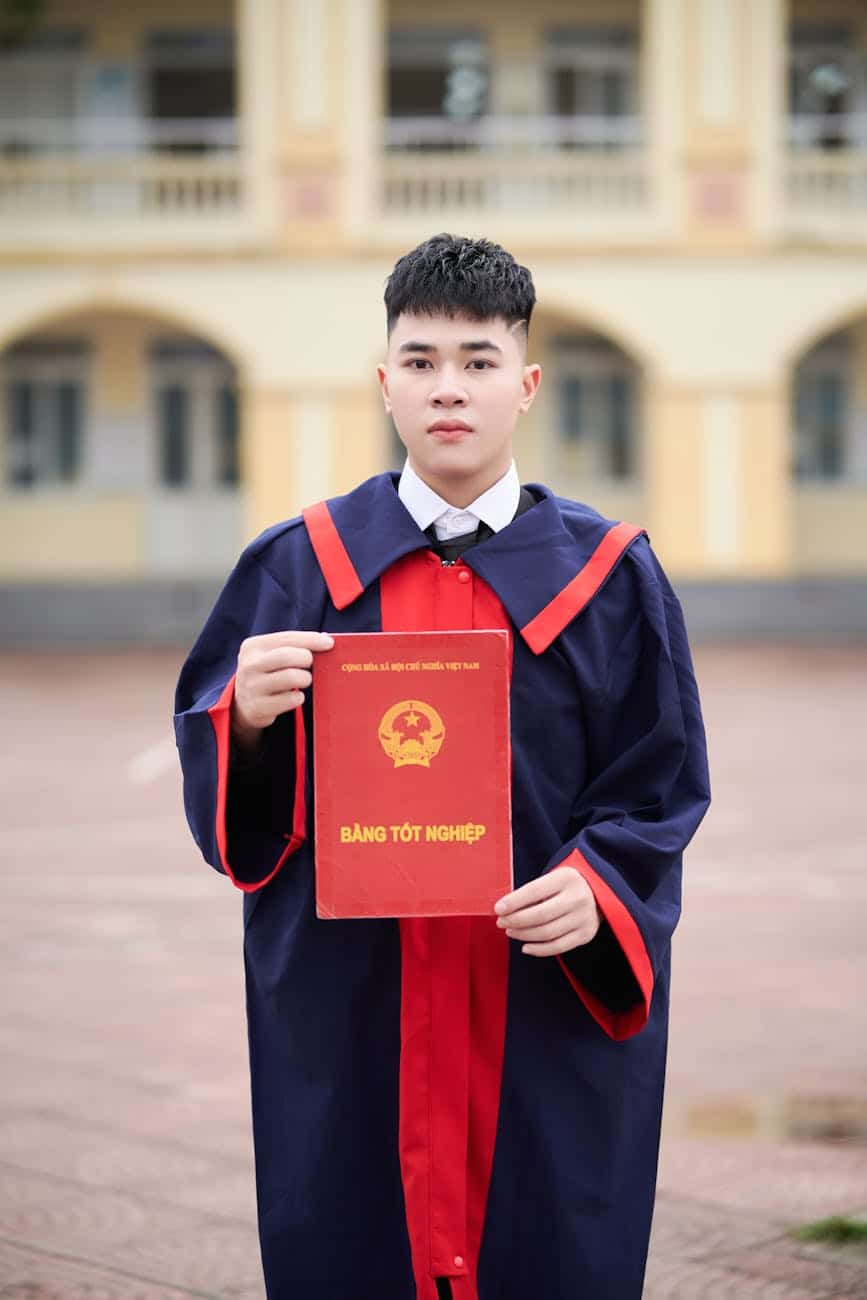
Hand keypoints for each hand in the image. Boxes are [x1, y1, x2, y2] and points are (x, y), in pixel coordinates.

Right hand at [232, 630, 332, 748]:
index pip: (287, 638)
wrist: (244, 703)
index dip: (311, 639)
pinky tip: (295, 696)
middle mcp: (249, 665)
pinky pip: (291, 700)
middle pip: (287, 656)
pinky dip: (299, 698)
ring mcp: (251, 687)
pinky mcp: (258, 708)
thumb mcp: (272, 655)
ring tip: (303, 680)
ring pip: (291, 677)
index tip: (329, 643)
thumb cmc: (267, 672)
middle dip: (306, 659)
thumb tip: (326, 640)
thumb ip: (295, 645)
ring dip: (305, 678)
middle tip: (311, 664)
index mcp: (253, 646)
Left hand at [494, 865, 599, 955]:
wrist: (599, 891)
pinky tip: (525, 946)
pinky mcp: (586, 934)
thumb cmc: (566, 885)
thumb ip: (532, 892)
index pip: (534, 891)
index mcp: (566, 878)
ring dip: (523, 935)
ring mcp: (583, 918)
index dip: (513, 902)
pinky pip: (558, 946)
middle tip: (501, 922)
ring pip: (546, 933)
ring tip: (510, 931)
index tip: (498, 909)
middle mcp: (578, 898)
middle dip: (515, 920)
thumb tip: (505, 909)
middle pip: (539, 915)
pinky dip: (538, 949)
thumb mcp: (553, 878)